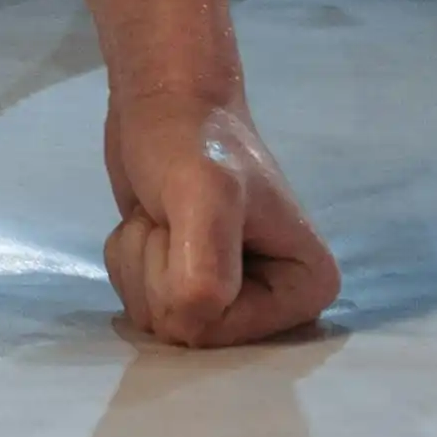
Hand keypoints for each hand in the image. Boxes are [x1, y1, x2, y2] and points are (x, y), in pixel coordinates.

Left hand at [100, 91, 338, 347]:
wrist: (162, 102)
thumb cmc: (192, 139)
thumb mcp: (206, 195)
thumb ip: (207, 267)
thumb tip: (194, 325)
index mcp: (307, 292)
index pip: (221, 333)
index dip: (185, 282)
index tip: (195, 224)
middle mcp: (277, 306)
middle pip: (187, 334)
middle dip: (159, 270)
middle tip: (176, 217)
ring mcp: (233, 300)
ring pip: (157, 321)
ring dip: (141, 261)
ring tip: (166, 215)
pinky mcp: (192, 288)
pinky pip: (138, 305)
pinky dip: (129, 259)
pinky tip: (153, 222)